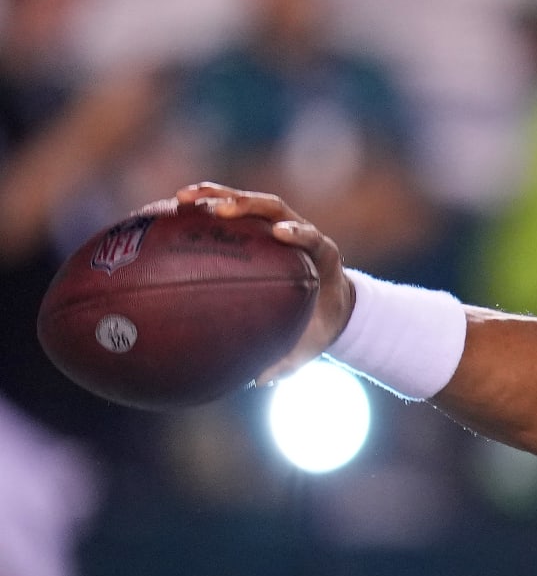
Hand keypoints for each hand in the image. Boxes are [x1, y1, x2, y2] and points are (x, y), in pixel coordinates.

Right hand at [175, 182, 354, 382]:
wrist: (331, 306)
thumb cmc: (319, 326)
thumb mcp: (308, 347)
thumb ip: (287, 362)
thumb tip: (256, 380)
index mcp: (321, 257)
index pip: (313, 238)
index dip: (299, 233)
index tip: (280, 234)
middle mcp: (298, 233)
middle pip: (275, 208)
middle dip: (246, 204)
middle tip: (217, 209)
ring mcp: (276, 224)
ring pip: (248, 202)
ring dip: (217, 195)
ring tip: (181, 198)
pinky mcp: (256, 227)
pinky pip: (229, 213)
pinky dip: (202, 208)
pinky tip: (168, 212)